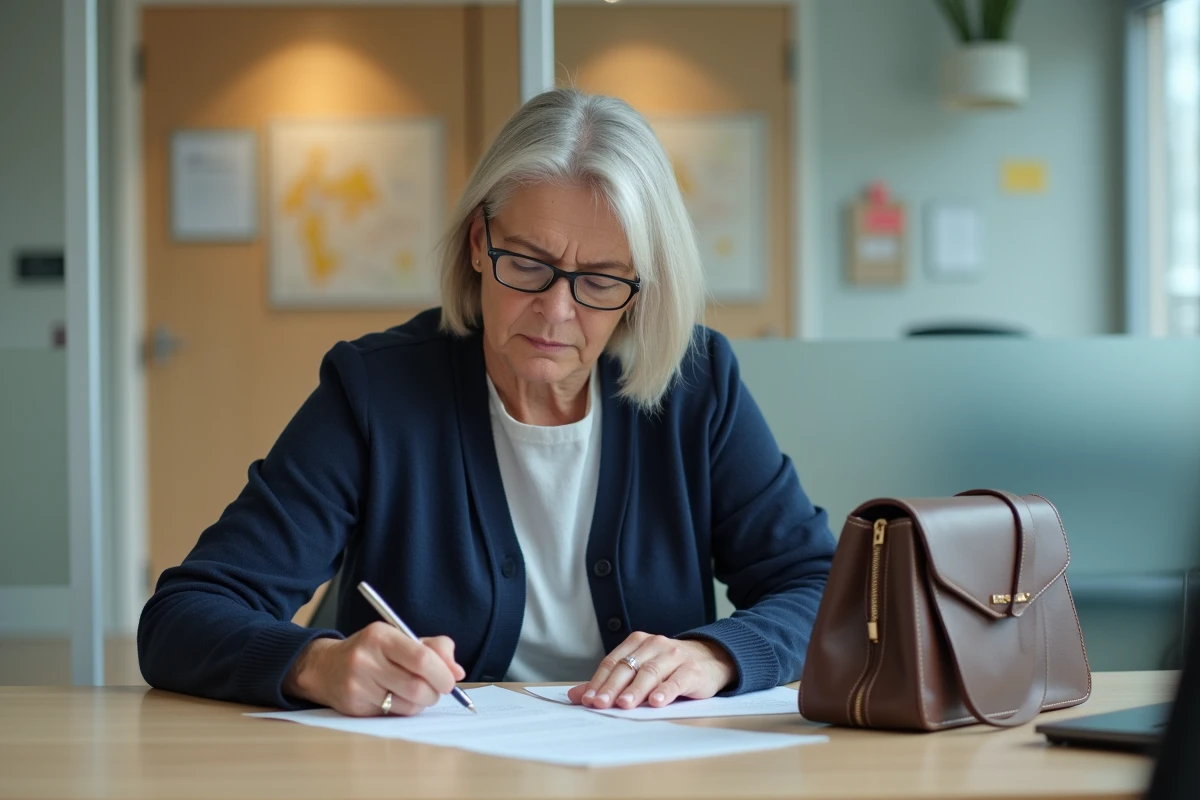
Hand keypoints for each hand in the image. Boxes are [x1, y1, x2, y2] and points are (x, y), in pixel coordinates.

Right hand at [283, 622, 464, 716]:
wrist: (325, 667)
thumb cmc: (371, 651)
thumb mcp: (399, 638)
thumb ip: (434, 649)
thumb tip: (457, 672)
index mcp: (381, 636)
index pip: (422, 658)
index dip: (443, 673)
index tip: (450, 680)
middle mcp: (366, 659)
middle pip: (418, 687)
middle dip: (436, 692)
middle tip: (437, 690)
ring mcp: (358, 685)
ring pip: (408, 705)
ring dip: (421, 703)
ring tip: (416, 693)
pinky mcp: (355, 707)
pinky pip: (393, 715)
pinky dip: (403, 710)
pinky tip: (396, 699)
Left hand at [566, 633, 736, 708]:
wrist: (711, 658)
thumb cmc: (669, 667)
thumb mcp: (640, 669)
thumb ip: (609, 682)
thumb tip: (576, 695)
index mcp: (638, 642)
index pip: (613, 662)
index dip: (599, 681)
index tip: (588, 700)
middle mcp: (655, 645)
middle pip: (629, 667)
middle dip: (612, 687)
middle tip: (600, 704)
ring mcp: (674, 656)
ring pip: (650, 672)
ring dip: (636, 690)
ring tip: (624, 704)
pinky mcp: (692, 670)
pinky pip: (676, 680)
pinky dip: (665, 691)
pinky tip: (657, 702)